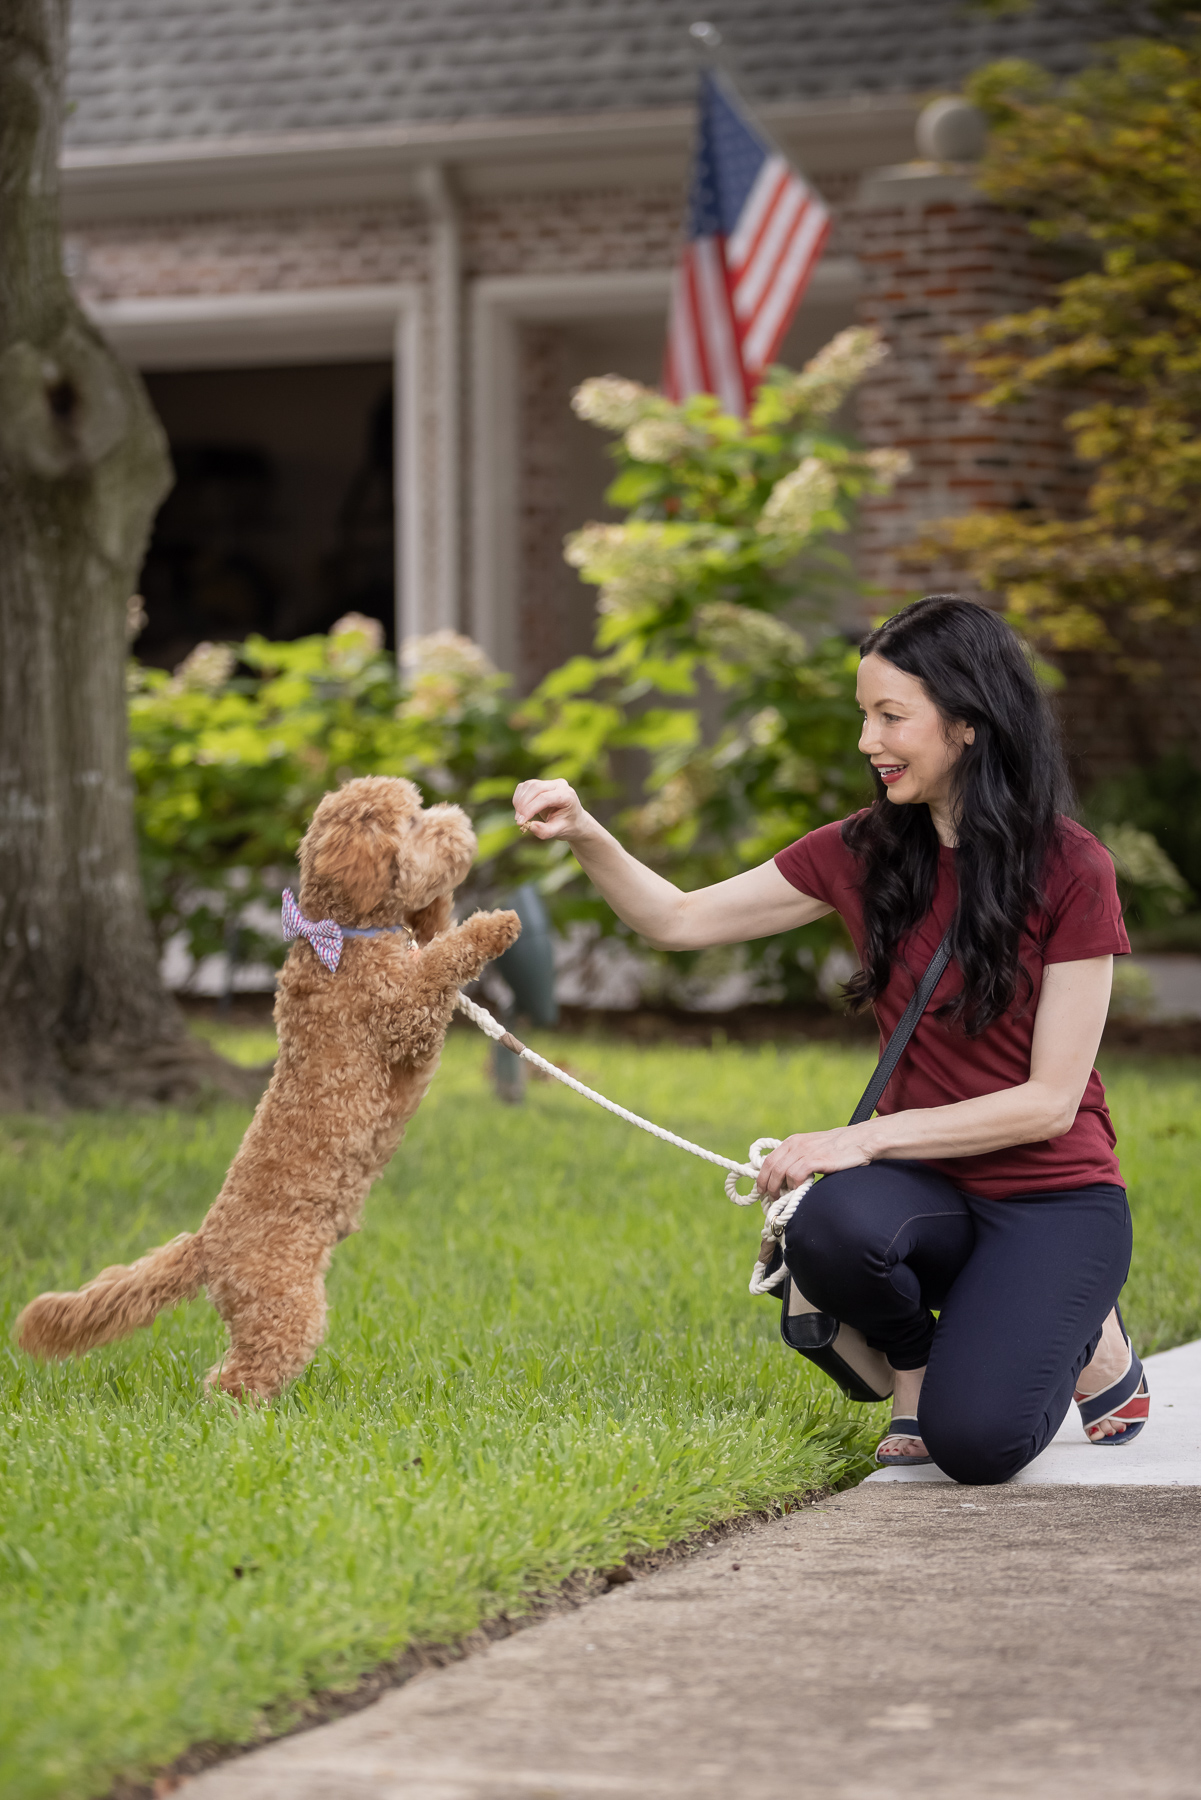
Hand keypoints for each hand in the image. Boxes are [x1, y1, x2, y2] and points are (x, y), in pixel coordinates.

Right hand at [513, 778, 592, 843]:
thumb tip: (529, 826)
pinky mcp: (540, 783)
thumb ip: (545, 831)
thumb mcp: (558, 832)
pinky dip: (519, 798)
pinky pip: (525, 787)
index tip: (521, 822)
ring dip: (519, 801)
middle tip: (518, 821)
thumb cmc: (567, 826)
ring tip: (519, 817)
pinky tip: (520, 810)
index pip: (545, 798)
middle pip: (535, 788)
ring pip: (528, 786)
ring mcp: (550, 782)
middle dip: (523, 805)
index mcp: (567, 795)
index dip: (530, 809)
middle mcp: (559, 784)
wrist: (573, 821)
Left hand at [755, 1128, 871, 1198]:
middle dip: (767, 1186)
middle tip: (771, 1199)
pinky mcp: (816, 1159)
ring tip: (784, 1198)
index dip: (762, 1177)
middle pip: (771, 1168)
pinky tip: (800, 1190)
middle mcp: (796, 1144)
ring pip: (781, 1172)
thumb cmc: (839, 1149)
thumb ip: (799, 1159)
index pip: (768, 1160)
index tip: (762, 1190)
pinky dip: (794, 1185)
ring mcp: (806, 1151)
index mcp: (792, 1142)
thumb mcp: (813, 1149)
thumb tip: (786, 1179)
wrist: (860, 1141)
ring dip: (779, 1189)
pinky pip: (796, 1174)